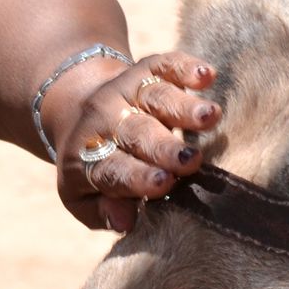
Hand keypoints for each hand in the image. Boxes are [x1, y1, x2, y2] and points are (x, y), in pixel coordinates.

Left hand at [50, 51, 221, 230]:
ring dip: (183, 107)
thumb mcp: (83, 196)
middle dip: (163, 146)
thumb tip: (125, 223)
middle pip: (136, 133)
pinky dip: (185, 67)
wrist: (77, 107)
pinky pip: (163, 64)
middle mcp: (104, 120)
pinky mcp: (144, 70)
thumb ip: (102, 211)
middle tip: (190, 160)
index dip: (137, 177)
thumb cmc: (95, 166)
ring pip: (154, 97)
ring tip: (211, 117)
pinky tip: (207, 75)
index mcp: (88, 156)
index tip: (165, 184)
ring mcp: (125, 92)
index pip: (113, 169)